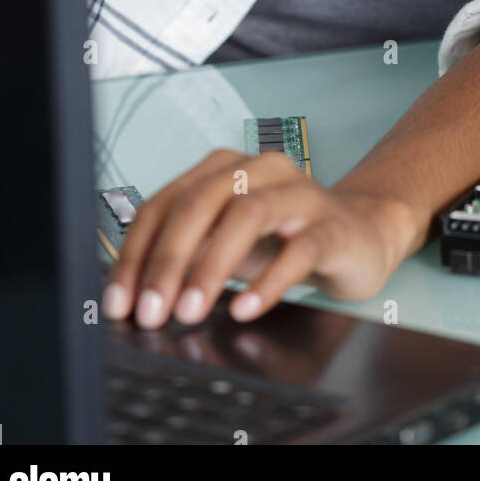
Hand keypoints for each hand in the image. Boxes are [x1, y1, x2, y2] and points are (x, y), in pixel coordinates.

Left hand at [100, 149, 420, 327]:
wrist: (360, 235)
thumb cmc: (284, 239)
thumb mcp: (226, 247)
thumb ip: (187, 258)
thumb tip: (135, 293)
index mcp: (223, 169)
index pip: (165, 203)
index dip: (136, 253)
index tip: (119, 301)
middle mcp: (258, 170)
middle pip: (201, 202)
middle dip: (167, 260)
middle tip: (150, 312)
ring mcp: (298, 193)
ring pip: (247, 215)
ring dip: (211, 267)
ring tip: (189, 311)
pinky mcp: (331, 225)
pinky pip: (299, 249)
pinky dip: (268, 281)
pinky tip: (246, 309)